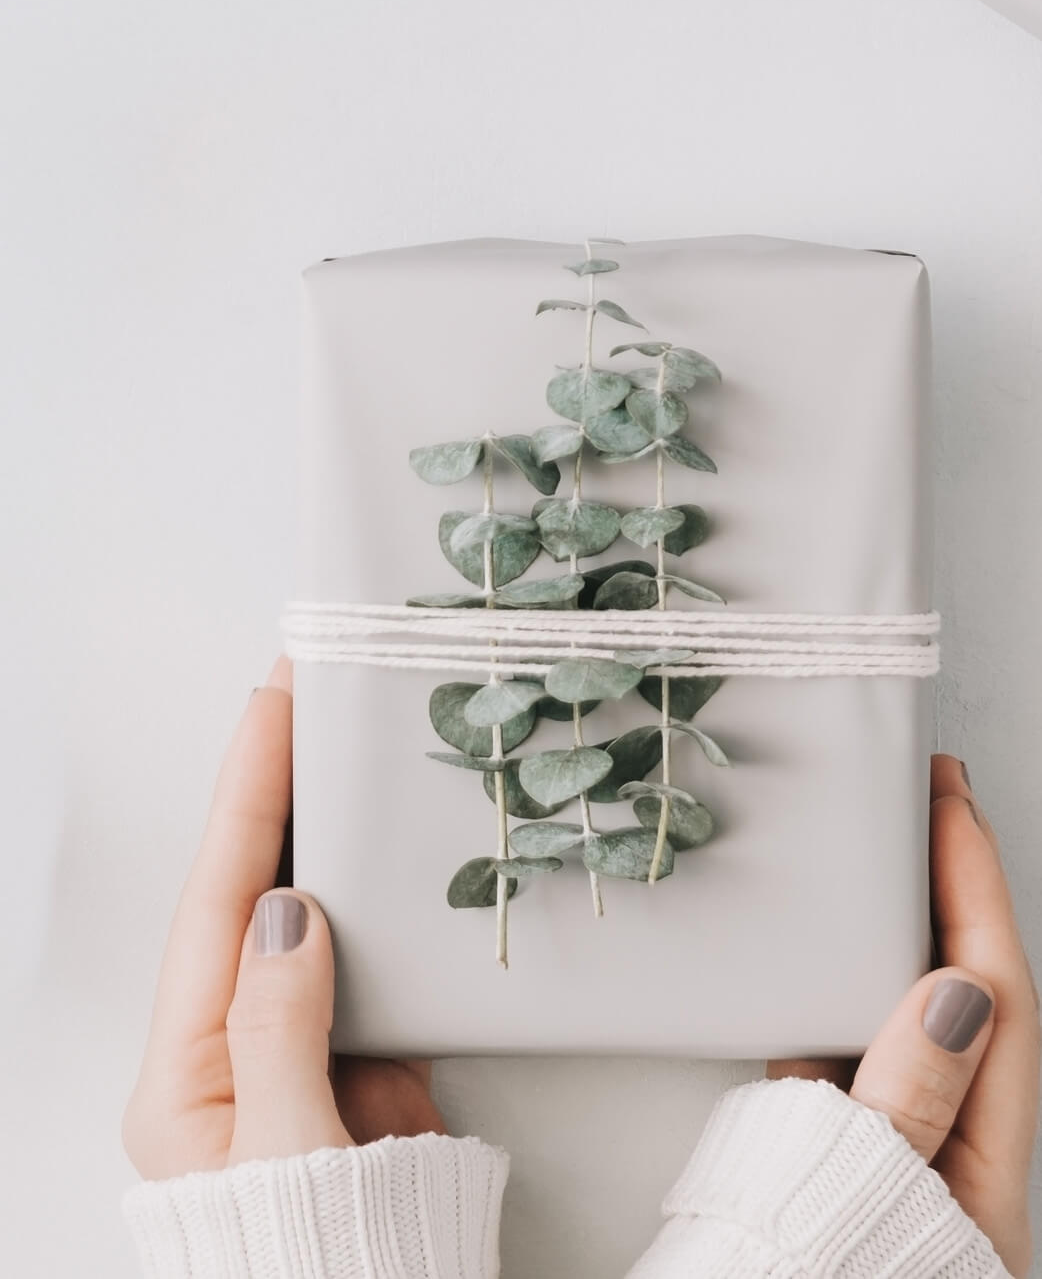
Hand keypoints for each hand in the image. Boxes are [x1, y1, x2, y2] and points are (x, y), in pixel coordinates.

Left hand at [122, 656, 445, 1178]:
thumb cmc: (307, 1262)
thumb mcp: (280, 1152)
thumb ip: (277, 1029)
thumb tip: (287, 907)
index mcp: (187, 1066)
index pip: (217, 901)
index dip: (247, 797)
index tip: (271, 707)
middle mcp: (237, 1035)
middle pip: (255, 885)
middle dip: (277, 786)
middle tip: (304, 688)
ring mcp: (305, 1034)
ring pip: (319, 904)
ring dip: (333, 825)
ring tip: (351, 737)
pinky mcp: (367, 1046)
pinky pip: (377, 946)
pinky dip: (391, 889)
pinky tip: (403, 837)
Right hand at [767, 754, 1039, 1276]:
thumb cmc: (820, 1271)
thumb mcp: (877, 1197)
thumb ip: (913, 1098)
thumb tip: (954, 990)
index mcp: (983, 1167)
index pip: (994, 996)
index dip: (974, 889)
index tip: (952, 805)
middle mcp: (949, 1146)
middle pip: (966, 992)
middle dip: (956, 889)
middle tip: (934, 797)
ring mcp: (893, 1141)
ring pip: (903, 1011)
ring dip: (896, 928)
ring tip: (885, 850)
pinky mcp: (838, 1144)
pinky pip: (843, 1044)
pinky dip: (832, 984)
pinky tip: (811, 951)